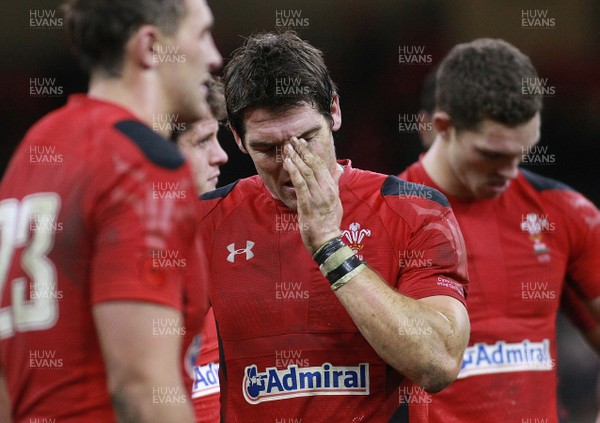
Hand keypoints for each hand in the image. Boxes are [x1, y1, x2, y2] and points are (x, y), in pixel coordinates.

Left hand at [282, 137, 342, 252]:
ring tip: (287, 148)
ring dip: (296, 158)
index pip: (321, 165)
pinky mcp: (308, 203)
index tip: (302, 143)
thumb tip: (339, 169)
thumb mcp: (336, 200)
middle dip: (302, 150)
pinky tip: (288, 163)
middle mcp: (326, 189)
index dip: (310, 152)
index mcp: (331, 187)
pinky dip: (294, 171)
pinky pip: (300, 184)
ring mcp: (317, 196)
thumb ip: (335, 183)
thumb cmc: (329, 222)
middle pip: (313, 164)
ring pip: (306, 171)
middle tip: (292, 140)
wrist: (327, 240)